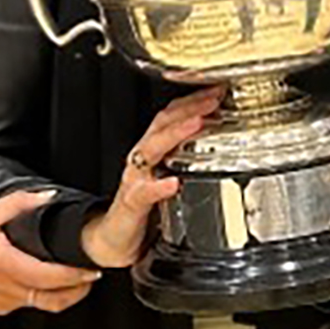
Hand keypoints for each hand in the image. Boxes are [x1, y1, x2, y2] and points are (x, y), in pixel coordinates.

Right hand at [0, 189, 99, 316]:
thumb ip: (17, 203)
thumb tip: (48, 196)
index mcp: (5, 264)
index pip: (47, 276)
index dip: (72, 276)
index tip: (90, 269)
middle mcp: (7, 288)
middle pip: (52, 297)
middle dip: (78, 287)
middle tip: (92, 274)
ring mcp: (6, 303)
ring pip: (44, 305)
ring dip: (65, 295)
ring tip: (79, 281)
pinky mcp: (2, 309)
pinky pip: (29, 305)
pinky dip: (44, 296)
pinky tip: (51, 283)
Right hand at [79, 91, 225, 270]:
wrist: (114, 238)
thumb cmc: (143, 205)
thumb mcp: (166, 174)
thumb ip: (184, 157)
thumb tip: (213, 138)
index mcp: (152, 150)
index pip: (171, 116)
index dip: (192, 101)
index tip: (216, 90)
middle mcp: (142, 158)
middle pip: (163, 124)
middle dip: (189, 108)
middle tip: (213, 98)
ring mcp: (135, 178)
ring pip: (152, 149)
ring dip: (175, 134)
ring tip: (197, 123)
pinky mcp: (131, 203)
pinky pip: (144, 193)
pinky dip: (158, 187)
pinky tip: (172, 183)